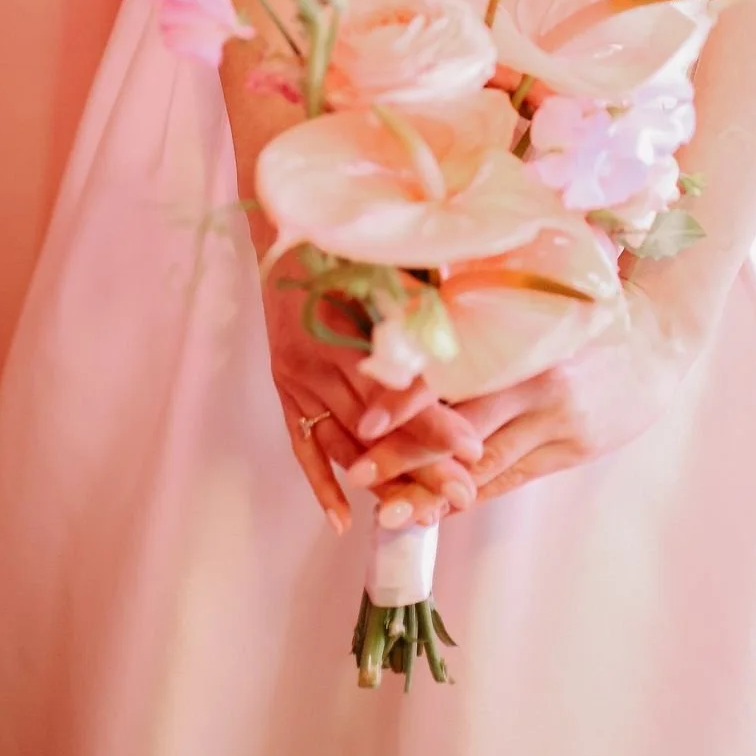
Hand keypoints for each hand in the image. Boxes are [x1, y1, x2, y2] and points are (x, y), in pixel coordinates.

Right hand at [262, 258, 484, 534]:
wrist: (283, 237)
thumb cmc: (345, 247)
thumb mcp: (382, 267)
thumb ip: (416, 306)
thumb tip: (466, 340)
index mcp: (343, 329)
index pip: (395, 390)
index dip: (435, 420)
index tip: (471, 446)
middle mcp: (317, 362)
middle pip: (375, 427)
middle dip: (422, 462)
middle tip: (462, 492)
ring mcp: (297, 381)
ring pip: (345, 444)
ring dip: (385, 479)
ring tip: (425, 511)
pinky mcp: (285, 391)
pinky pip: (303, 445)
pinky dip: (322, 483)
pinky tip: (344, 518)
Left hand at [354, 272, 721, 508]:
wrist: (660, 343)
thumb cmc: (587, 313)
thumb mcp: (538, 305)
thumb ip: (486, 319)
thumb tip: (417, 329)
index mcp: (524, 343)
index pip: (455, 377)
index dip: (409, 403)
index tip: (368, 423)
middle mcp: (539, 386)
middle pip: (461, 432)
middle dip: (408, 457)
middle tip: (358, 474)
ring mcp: (557, 423)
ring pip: (484, 466)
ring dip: (435, 491)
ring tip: (390, 510)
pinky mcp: (572, 450)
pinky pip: (513, 477)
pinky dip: (474, 493)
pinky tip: (440, 507)